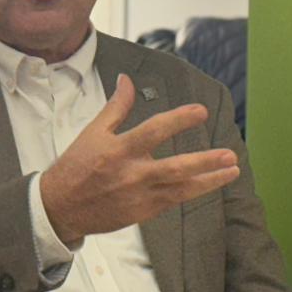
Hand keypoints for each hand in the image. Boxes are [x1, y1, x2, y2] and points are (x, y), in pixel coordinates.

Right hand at [40, 73, 239, 244]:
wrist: (59, 207)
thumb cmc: (76, 166)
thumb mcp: (92, 132)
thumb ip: (116, 107)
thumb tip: (127, 79)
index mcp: (119, 150)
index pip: (154, 130)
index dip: (179, 119)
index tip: (200, 111)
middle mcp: (132, 174)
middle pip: (175, 167)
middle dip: (205, 161)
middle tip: (230, 154)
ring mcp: (139, 196)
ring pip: (181, 189)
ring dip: (210, 180)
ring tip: (233, 170)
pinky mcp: (143, 213)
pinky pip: (173, 200)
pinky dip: (193, 191)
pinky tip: (212, 182)